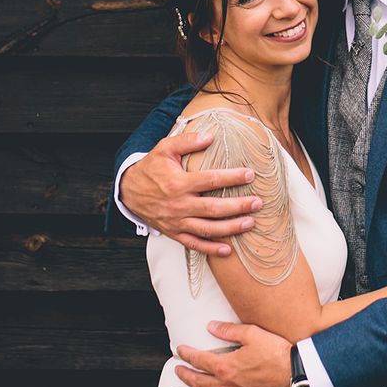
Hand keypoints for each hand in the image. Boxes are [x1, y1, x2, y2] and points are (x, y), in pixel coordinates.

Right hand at [120, 131, 262, 254]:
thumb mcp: (164, 149)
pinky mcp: (174, 233)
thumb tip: (210, 136)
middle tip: (258, 203)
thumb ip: (187, 141)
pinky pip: (194, 244)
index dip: (232, 177)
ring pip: (207, 229)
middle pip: (214, 209)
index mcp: (178, 183)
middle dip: (238, 207)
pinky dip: (211, 249)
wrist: (128, 191)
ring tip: (250, 223)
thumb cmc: (151, 168)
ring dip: (231, 228)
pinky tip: (228, 250)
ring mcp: (177, 222)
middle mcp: (179, 205)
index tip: (250, 175)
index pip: (211, 180)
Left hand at [173, 321, 291, 386]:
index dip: (187, 354)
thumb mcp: (253, 334)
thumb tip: (211, 327)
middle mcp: (226, 386)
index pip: (199, 360)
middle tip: (177, 370)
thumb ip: (229, 331)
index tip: (180, 351)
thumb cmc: (278, 354)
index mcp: (226, 366)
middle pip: (198, 381)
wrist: (298, 375)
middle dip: (184, 375)